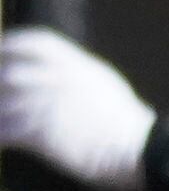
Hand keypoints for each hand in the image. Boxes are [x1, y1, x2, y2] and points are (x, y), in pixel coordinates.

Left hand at [0, 30, 149, 189]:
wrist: (133, 147)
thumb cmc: (124, 119)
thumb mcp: (103, 82)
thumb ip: (77, 72)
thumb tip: (61, 69)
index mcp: (75, 64)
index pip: (34, 43)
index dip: (10, 44)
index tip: (0, 50)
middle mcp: (57, 79)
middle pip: (8, 73)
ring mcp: (46, 104)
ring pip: (2, 104)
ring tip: (2, 121)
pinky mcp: (40, 132)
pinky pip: (6, 131)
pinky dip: (2, 137)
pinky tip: (3, 141)